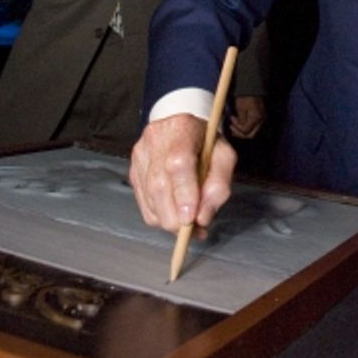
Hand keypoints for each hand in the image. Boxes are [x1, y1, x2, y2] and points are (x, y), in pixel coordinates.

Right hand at [128, 114, 237, 231]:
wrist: (182, 129)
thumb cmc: (206, 144)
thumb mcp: (224, 157)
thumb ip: (219, 185)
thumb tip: (202, 217)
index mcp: (183, 128)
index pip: (178, 164)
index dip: (184, 193)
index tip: (191, 218)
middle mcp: (155, 139)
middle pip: (158, 185)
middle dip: (176, 216)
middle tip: (195, 229)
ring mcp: (140, 155)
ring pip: (149, 198)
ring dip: (169, 219)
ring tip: (189, 224)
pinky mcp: (133, 170)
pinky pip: (143, 203)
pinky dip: (160, 215)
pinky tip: (175, 214)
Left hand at [228, 95, 265, 138]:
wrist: (252, 86)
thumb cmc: (245, 96)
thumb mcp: (240, 108)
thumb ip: (241, 120)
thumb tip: (239, 127)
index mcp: (256, 118)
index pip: (246, 131)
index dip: (237, 128)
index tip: (231, 121)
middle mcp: (261, 120)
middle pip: (251, 134)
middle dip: (240, 134)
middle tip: (232, 130)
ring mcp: (262, 118)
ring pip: (253, 131)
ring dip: (243, 131)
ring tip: (234, 127)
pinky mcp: (260, 116)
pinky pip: (254, 126)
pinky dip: (247, 126)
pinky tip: (241, 123)